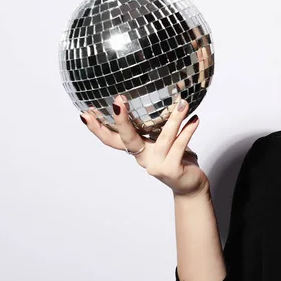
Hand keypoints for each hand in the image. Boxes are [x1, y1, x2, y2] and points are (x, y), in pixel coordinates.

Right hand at [80, 94, 209, 197]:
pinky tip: (195, 119)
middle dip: (121, 120)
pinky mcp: (172, 170)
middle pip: (127, 139)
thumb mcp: (163, 141)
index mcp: (138, 150)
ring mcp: (157, 165)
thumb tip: (163, 95)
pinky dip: (188, 131)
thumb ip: (158, 126)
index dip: (97, 128)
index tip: (85, 112)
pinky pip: (180, 146)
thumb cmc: (177, 159)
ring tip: (182, 103)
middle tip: (117, 101)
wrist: (190, 186)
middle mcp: (144, 158)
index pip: (112, 139)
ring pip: (164, 138)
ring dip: (174, 119)